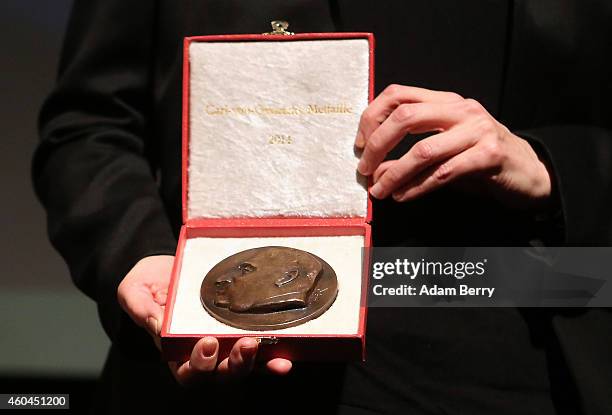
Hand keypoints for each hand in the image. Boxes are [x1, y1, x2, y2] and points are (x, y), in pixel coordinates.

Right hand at [117, 255, 291, 385]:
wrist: (166, 266)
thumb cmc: (148, 281)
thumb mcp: (134, 289)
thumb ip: (140, 308)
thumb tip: (157, 324)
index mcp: (173, 350)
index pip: (187, 371)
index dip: (198, 365)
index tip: (206, 343)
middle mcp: (202, 353)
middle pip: (220, 374)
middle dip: (234, 365)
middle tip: (245, 344)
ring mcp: (225, 344)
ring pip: (242, 365)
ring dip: (256, 361)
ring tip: (263, 345)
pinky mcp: (241, 330)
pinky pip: (260, 350)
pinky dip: (272, 356)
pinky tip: (285, 356)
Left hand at [355, 85, 551, 207]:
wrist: (529, 172)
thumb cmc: (480, 159)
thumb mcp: (445, 147)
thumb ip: (411, 152)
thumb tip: (376, 169)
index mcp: (445, 101)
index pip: (397, 94)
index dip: (371, 117)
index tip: (360, 144)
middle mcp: (461, 109)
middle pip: (404, 116)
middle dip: (377, 145)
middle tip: (365, 170)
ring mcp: (477, 130)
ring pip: (422, 149)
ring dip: (394, 173)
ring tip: (380, 191)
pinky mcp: (489, 155)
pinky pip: (443, 173)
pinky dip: (417, 187)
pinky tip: (404, 196)